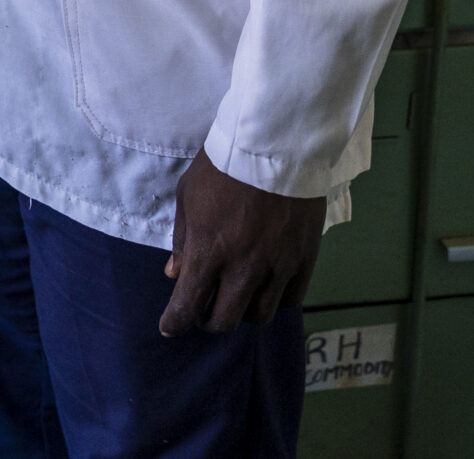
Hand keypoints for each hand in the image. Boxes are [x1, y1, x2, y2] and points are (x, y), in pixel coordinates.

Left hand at [160, 149, 326, 335]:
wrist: (275, 145)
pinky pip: (290, 300)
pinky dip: (274, 302)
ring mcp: (277, 267)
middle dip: (207, 321)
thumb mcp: (188, 196)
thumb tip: (175, 274)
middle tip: (204, 309)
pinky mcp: (304, 260)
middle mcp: (243, 268)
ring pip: (259, 316)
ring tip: (236, 297)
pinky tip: (265, 290)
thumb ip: (182, 239)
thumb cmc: (223, 166)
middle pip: (224, 321)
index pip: (188, 306)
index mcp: (209, 251)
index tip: (169, 328)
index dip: (175, 323)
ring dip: (242, 313)